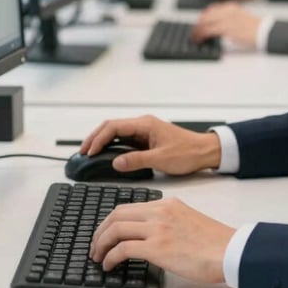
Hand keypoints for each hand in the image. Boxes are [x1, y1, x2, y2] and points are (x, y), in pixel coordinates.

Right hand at [79, 115, 221, 174]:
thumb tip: (116, 163)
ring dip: (102, 141)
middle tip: (82, 152)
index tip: (89, 152)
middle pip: (111, 126)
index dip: (99, 139)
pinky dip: (112, 145)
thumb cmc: (188, 153)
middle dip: (95, 137)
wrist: (205, 152)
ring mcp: (144, 131)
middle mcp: (142, 124)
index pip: (114, 127)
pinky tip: (106, 154)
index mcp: (145, 124)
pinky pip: (124, 140)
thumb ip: (137, 160)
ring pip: (116, 132)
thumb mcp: (161, 159)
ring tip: (90, 153)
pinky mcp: (146, 139)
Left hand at [90, 196, 234, 281]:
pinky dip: (111, 257)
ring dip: (101, 244)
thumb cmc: (214, 242)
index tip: (105, 234)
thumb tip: (148, 236)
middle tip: (95, 246)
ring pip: (116, 229)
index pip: (129, 207)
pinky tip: (110, 266)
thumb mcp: (187, 220)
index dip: (111, 222)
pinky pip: (123, 248)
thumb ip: (167, 221)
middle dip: (100, 231)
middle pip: (117, 215)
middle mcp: (160, 212)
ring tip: (99, 257)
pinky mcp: (158, 247)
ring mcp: (158, 228)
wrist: (230, 250)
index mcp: (167, 204)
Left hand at [192, 2, 260, 47]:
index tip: (200, 23)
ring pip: (204, 23)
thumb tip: (218, 27)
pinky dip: (200, 35)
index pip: (212, 9)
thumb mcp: (240, 19)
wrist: (263, 31)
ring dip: (196, 31)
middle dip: (198, 24)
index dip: (204, 17)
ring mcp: (225, 19)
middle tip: (194, 32)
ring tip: (193, 37)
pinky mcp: (225, 28)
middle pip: (206, 16)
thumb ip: (229, 20)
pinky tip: (198, 39)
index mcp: (231, 7)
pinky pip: (207, 31)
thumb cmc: (254, 28)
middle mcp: (226, 11)